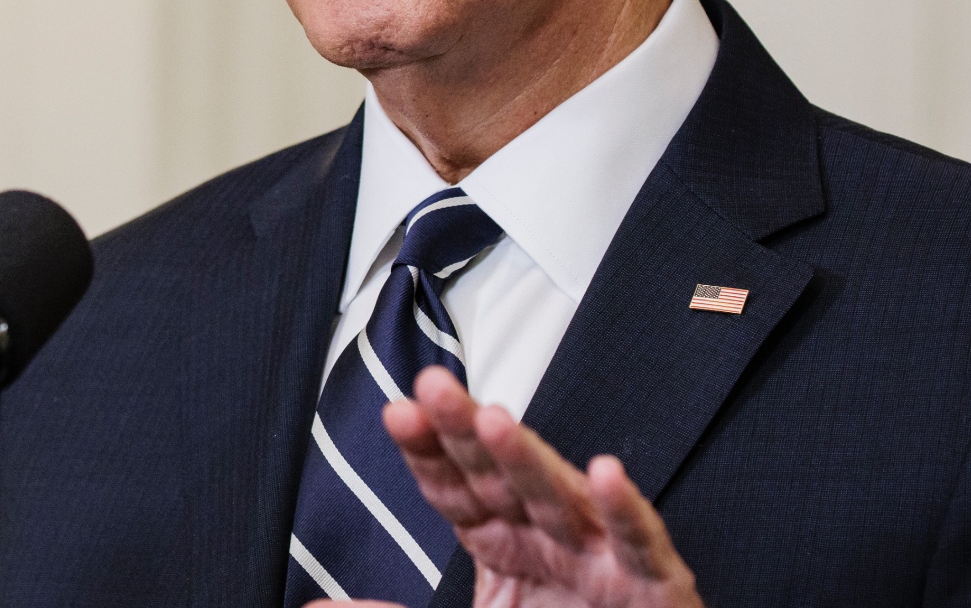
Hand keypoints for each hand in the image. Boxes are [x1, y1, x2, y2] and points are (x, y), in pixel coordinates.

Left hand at [379, 366, 702, 607]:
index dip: (428, 451)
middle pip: (500, 476)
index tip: (398, 413)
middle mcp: (549, 537)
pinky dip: (624, 511)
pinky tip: (605, 475)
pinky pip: (639, 544)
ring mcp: (601, 558)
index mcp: (504, 541)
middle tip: (433, 386)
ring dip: (529, 460)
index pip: (456, 488)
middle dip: (466, 432)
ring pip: (560, 498)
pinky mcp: (655, 587)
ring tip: (494, 421)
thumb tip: (315, 607)